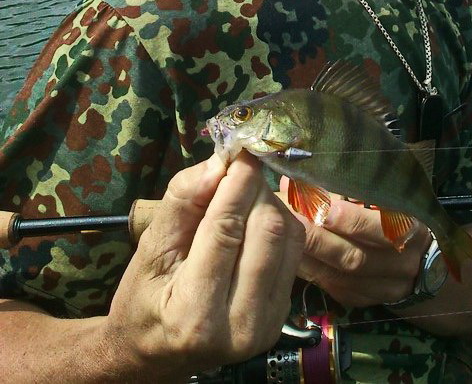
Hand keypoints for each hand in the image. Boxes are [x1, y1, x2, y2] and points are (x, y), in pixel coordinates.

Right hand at [104, 153, 304, 380]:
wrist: (155, 354)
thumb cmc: (143, 300)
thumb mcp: (148, 250)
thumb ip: (181, 204)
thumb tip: (217, 163)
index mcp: (195, 315)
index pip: (226, 230)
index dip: (236, 182)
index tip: (239, 150)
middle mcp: (239, 326)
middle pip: (268, 230)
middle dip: (255, 190)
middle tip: (238, 172)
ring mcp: (266, 325)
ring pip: (289, 237)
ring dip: (270, 203)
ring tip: (243, 196)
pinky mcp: (281, 316)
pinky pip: (294, 253)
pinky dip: (278, 225)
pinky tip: (254, 220)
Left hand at [280, 180, 429, 307]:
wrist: (422, 259)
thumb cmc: (397, 215)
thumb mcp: (384, 198)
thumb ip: (344, 188)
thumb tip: (298, 179)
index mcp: (411, 230)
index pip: (381, 229)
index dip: (351, 220)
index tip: (322, 207)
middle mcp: (402, 264)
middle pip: (355, 257)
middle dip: (317, 238)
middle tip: (288, 220)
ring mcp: (384, 288)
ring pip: (340, 277)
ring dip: (307, 257)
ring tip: (282, 237)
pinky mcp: (365, 300)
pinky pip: (334, 288)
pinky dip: (311, 272)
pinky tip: (292, 257)